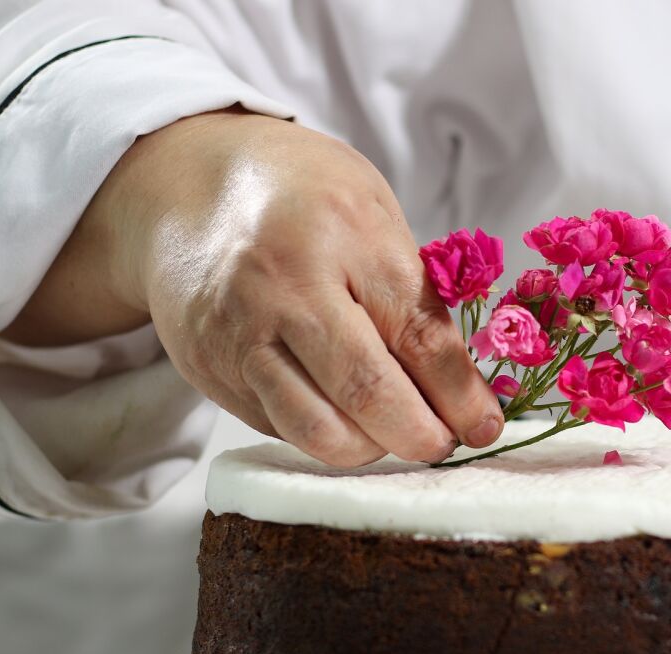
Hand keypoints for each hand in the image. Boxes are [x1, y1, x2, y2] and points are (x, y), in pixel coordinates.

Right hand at [5, 110, 502, 464]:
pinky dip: (322, 434)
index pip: (417, 334)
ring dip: (369, 448)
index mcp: (344, 234)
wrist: (187, 187)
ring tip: (389, 433)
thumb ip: (414, 295)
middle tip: (440, 444)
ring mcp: (238, 334)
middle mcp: (285, 287)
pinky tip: (340, 414)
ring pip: (316, 430)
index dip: (460, 395)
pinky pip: (281, 427)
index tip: (483, 426)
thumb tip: (464, 392)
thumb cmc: (303, 199)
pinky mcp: (210, 370)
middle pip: (366, 391)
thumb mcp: (373, 216)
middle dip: (417, 435)